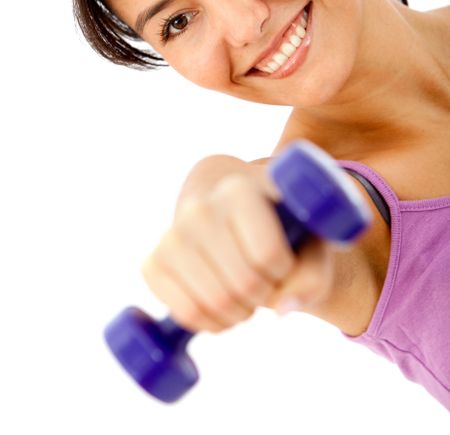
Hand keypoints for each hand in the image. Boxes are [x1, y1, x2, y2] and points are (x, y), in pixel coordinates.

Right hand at [140, 156, 335, 332]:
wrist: (226, 210)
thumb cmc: (276, 226)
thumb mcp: (308, 237)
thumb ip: (313, 271)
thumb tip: (283, 308)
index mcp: (240, 190)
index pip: (270, 254)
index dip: (286, 271)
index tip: (283, 259)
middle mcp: (200, 207)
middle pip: (245, 283)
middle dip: (264, 294)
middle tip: (265, 281)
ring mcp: (171, 235)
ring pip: (215, 303)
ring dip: (240, 313)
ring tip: (244, 292)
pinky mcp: (153, 263)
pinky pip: (184, 314)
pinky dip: (210, 323)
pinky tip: (220, 306)